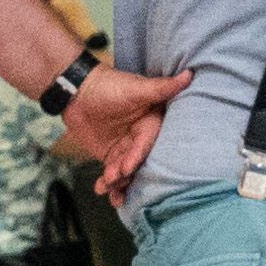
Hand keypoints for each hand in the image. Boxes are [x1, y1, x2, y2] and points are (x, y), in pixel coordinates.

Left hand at [56, 59, 192, 202]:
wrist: (76, 91)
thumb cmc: (108, 85)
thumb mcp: (135, 88)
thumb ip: (161, 88)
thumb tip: (189, 75)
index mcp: (152, 121)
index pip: (148, 142)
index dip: (138, 155)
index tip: (127, 167)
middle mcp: (142, 137)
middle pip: (139, 160)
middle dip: (128, 174)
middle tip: (114, 180)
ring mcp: (127, 148)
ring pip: (126, 170)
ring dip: (117, 182)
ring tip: (104, 188)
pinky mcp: (112, 156)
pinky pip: (113, 172)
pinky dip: (108, 183)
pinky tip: (100, 190)